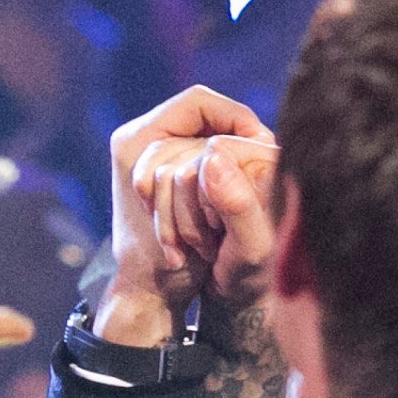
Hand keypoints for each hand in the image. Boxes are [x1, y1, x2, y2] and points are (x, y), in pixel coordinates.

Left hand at [98, 86, 275, 338]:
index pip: (199, 102)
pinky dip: (212, 177)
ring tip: (230, 194)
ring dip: (220, 167)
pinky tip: (221, 200)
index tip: (263, 142)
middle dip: (229, 147)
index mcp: (135, 141)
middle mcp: (134, 138)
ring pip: (202, 140)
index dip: (237, 117)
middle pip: (203, 118)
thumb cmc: (173, 265)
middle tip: (257, 165)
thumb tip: (231, 148)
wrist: (151, 295)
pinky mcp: (157, 168)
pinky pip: (198, 156)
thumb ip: (220, 184)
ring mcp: (143, 152)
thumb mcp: (200, 223)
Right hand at [139, 132, 280, 311]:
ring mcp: (219, 166)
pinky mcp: (197, 179)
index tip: (219, 224)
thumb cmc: (252, 276)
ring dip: (171, 216)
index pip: (216, 145)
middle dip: (186, 205)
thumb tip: (212, 157)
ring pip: (165, 169)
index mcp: (268, 160)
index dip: (208, 185)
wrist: (236, 294)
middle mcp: (245, 154)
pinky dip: (161, 217)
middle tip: (207, 242)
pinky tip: (179, 244)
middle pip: (185, 153)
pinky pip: (157, 181)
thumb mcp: (252, 248)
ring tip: (197, 246)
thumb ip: (239, 203)